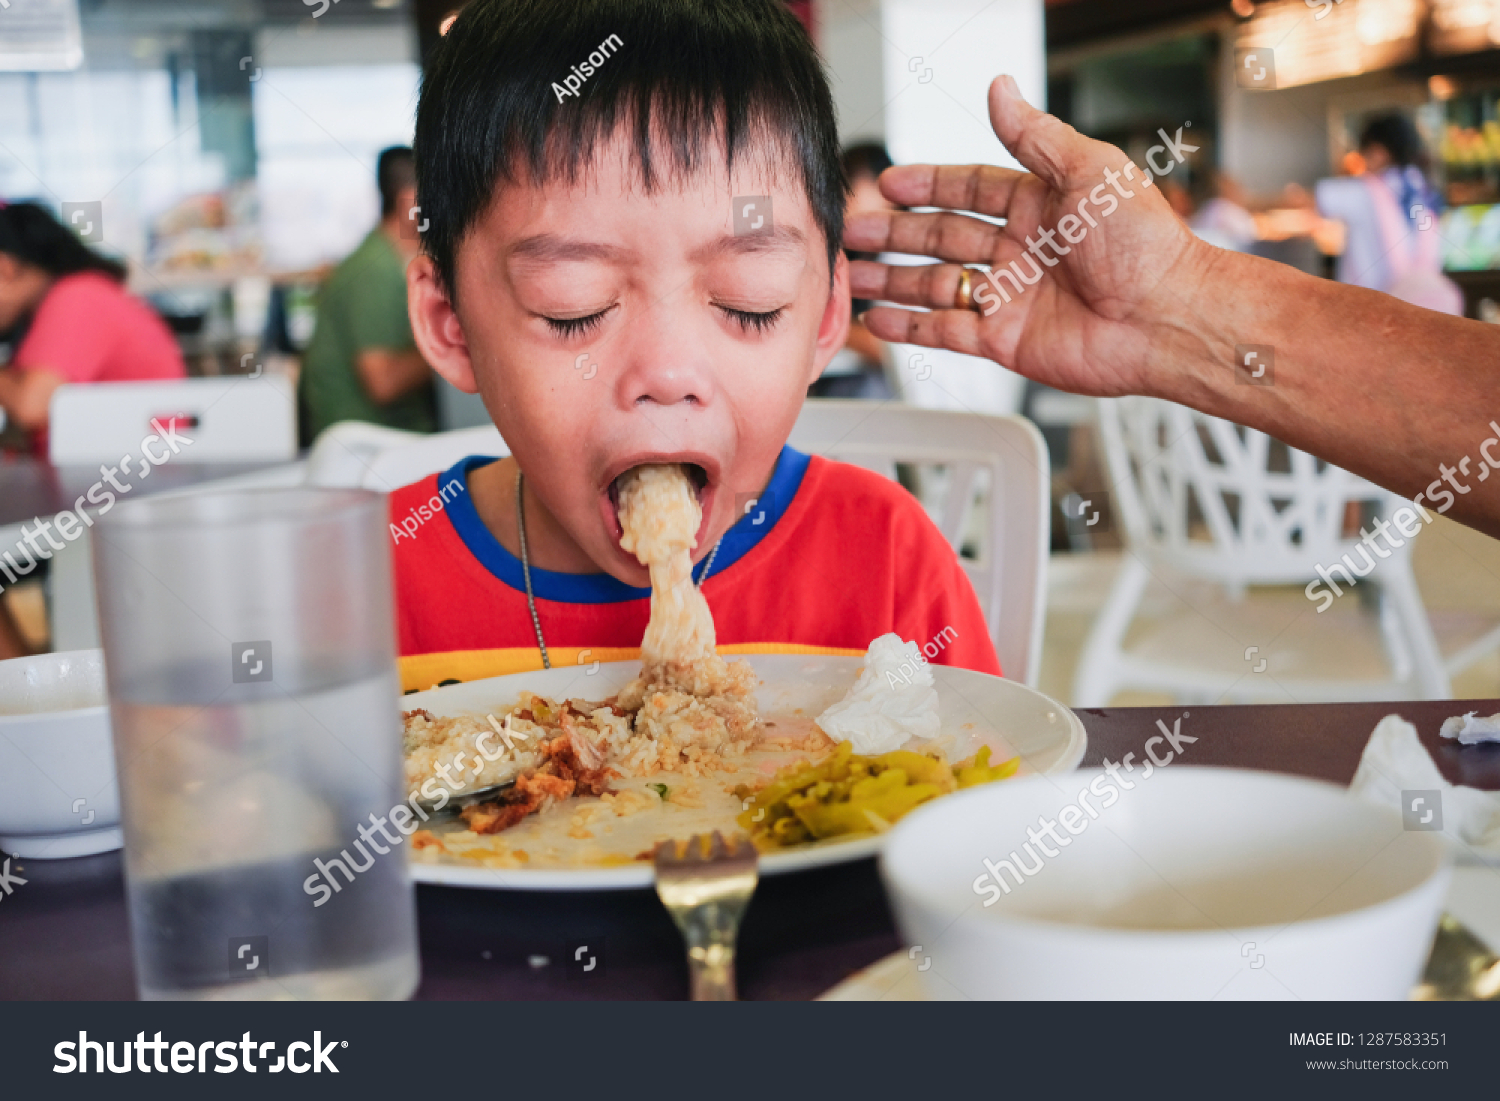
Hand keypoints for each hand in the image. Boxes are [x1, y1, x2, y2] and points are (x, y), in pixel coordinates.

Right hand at [844, 75, 1216, 397]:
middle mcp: (1022, 250)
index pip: (969, 188)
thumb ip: (1034, 135)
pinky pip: (947, 332)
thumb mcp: (1087, 170)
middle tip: (855, 231)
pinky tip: (880, 321)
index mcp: (1040, 204)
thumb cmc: (1144, 244)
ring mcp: (1011, 297)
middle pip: (943, 236)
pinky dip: (911, 329)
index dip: (927, 185)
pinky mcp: (1006, 341)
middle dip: (896, 234)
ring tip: (855, 277)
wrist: (1166, 317)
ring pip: (937, 285)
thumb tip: (1000, 88)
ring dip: (895, 281)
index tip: (889, 185)